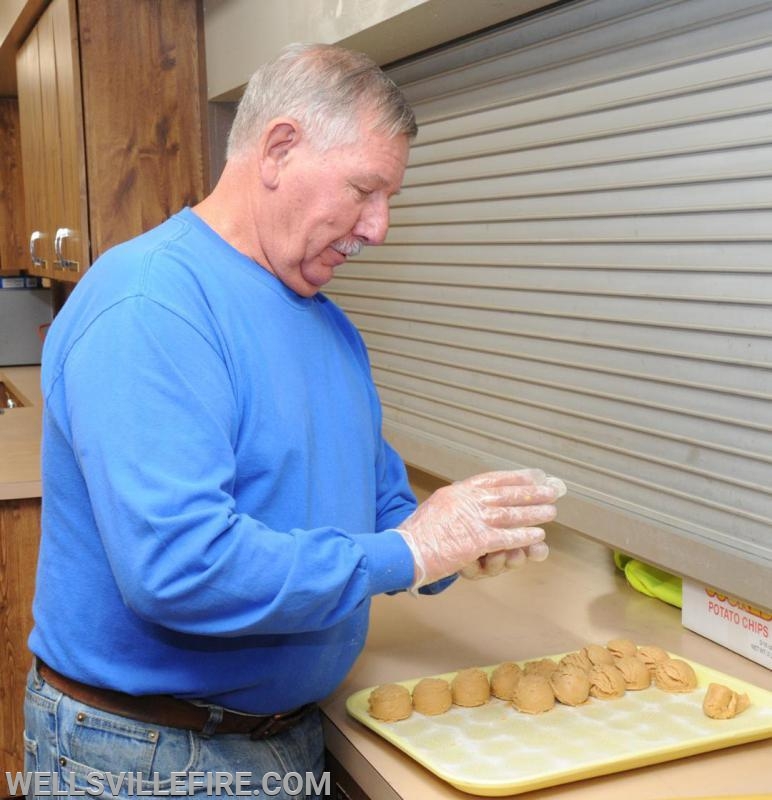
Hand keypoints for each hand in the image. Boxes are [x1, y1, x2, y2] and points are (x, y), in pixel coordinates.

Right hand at [396, 469, 562, 587]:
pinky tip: (537, 535)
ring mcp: (473, 520)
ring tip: (551, 510)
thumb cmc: (416, 534)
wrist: (404, 550)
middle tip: (551, 490)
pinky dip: (523, 536)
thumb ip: (456, 503)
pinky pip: (506, 537)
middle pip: (506, 494)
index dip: (515, 477)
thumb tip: (471, 499)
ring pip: (510, 514)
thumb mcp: (436, 508)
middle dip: (531, 492)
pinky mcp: (476, 541)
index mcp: (457, 491)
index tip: (533, 474)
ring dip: (533, 512)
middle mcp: (467, 501)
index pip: (491, 479)